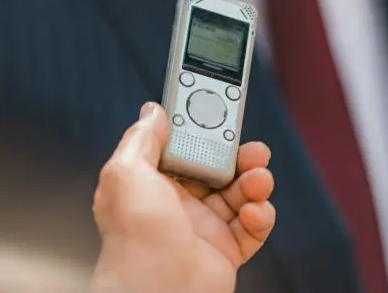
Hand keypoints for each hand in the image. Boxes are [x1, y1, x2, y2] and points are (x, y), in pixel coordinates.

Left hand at [91, 102, 275, 292]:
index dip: (205, 133)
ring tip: (259, 180)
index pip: (186, 149)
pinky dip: (261, 216)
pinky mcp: (225, 251)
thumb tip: (153, 112)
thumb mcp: (126, 172)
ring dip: (256, 183)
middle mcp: (179, 205)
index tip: (221, 118)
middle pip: (219, 169)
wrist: (159, 290)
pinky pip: (253, 227)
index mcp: (154, 184)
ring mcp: (204, 228)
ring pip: (241, 195)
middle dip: (240, 157)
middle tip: (254, 150)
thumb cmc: (136, 237)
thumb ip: (142, 138)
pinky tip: (254, 212)